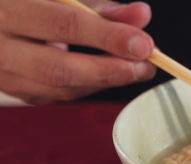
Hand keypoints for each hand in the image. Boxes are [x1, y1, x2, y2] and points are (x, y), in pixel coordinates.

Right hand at [0, 0, 155, 104]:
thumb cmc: (27, 3)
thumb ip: (100, 6)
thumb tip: (142, 15)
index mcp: (7, 9)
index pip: (65, 25)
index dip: (109, 37)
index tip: (144, 44)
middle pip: (60, 69)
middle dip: (110, 71)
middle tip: (146, 66)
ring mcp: (2, 73)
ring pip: (60, 89)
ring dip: (104, 82)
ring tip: (135, 69)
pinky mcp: (13, 89)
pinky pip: (56, 95)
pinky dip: (87, 86)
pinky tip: (107, 74)